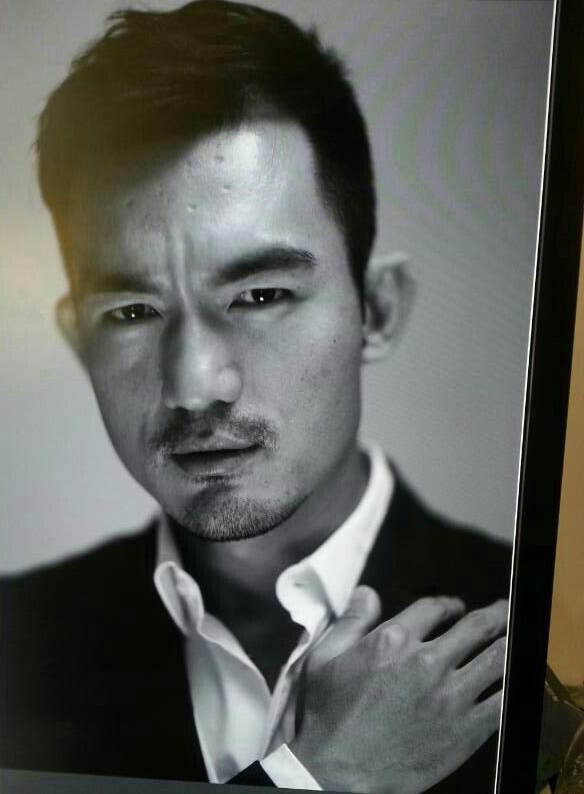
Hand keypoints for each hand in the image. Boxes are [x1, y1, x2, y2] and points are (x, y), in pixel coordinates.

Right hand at [290, 589, 506, 793]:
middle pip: (475, 627)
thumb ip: (352, 620)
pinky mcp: (465, 731)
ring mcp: (450, 697)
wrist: (337, 771)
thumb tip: (368, 592)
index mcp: (393, 640)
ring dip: (508, 643)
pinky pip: (501, 702)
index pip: (435, 608)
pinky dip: (513, 686)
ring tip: (513, 638)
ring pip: (496, 659)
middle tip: (502, 612)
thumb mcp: (325, 657)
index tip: (455, 609)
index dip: (449, 604)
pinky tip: (515, 681)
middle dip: (493, 615)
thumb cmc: (327, 714)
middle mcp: (427, 662)